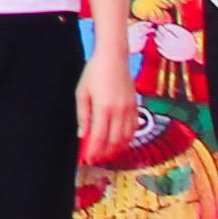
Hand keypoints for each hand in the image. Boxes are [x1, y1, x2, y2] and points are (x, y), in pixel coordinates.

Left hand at [76, 49, 139, 165]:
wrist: (114, 58)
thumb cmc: (94, 72)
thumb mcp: (82, 93)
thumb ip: (83, 115)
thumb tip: (82, 135)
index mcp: (104, 108)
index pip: (99, 137)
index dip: (93, 151)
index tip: (87, 159)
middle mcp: (119, 111)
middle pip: (114, 141)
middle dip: (104, 154)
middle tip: (95, 160)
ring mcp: (130, 110)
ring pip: (126, 137)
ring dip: (116, 149)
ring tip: (106, 155)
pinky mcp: (135, 107)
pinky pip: (133, 129)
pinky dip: (127, 139)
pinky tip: (119, 143)